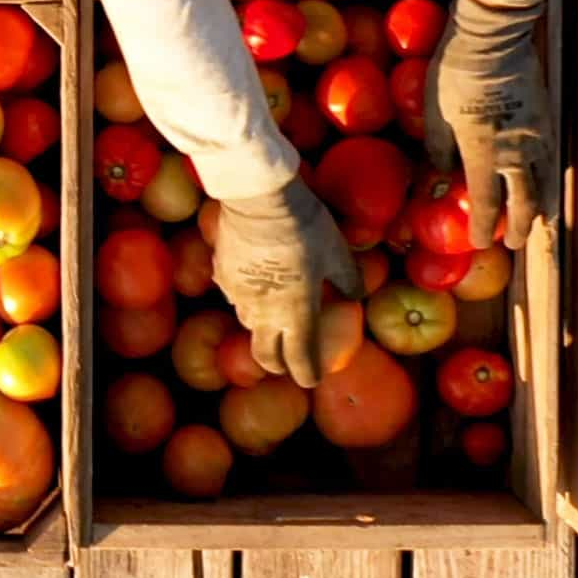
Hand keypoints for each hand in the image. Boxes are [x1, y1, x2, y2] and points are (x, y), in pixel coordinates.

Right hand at [209, 177, 359, 387]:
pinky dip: (247, 300)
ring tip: (273, 319)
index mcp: (295, 313)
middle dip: (278, 365)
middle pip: (266, 355)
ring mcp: (238, 296)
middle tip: (287, 362)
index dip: (307, 374)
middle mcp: (263, 313)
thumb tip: (356, 296)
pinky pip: (235, 297)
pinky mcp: (222, 275)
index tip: (312, 379)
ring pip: (249, 325)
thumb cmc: (304, 227)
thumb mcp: (337, 252)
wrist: (257, 198)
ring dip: (263, 330)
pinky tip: (256, 284)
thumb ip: (348, 279)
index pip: (300, 359)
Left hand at [424, 0, 556, 249]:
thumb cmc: (454, 74)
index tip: (480, 242)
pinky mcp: (547, 118)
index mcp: (485, 153)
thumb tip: (444, 174)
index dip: (483, 227)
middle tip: (515, 243)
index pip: (487, 203)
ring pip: (545, 182)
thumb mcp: (434, 114)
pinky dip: (547, 177)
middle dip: (521, 226)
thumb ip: (440, 151)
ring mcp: (537, 135)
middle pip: (525, 202)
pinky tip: (543, 180)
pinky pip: (551, 158)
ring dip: (540, 206)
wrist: (494, 37)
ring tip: (537, 221)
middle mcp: (517, 152)